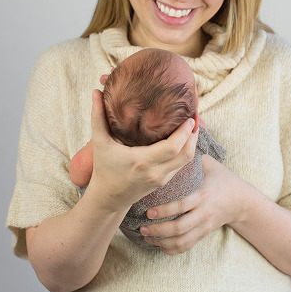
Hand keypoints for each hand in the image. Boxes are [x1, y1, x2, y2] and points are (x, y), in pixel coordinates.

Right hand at [86, 89, 197, 212]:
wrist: (108, 199)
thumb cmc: (103, 168)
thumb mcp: (100, 144)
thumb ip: (98, 118)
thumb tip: (95, 92)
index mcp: (141, 161)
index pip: (173, 147)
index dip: (185, 132)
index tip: (189, 117)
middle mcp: (155, 172)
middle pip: (186, 153)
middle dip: (194, 134)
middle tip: (195, 117)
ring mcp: (162, 179)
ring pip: (187, 160)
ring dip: (193, 142)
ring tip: (192, 125)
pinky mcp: (165, 182)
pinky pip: (182, 165)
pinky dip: (186, 151)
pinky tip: (185, 138)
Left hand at [140, 155, 240, 254]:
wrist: (243, 201)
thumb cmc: (225, 180)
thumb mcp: (212, 166)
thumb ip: (194, 158)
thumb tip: (174, 146)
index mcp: (204, 195)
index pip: (181, 206)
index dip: (164, 211)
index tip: (148, 212)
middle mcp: (204, 213)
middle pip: (179, 228)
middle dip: (158, 230)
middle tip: (143, 227)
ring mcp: (204, 226)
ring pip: (181, 241)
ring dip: (161, 242)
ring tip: (147, 237)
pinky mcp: (204, 234)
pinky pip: (186, 247)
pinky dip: (171, 249)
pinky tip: (159, 244)